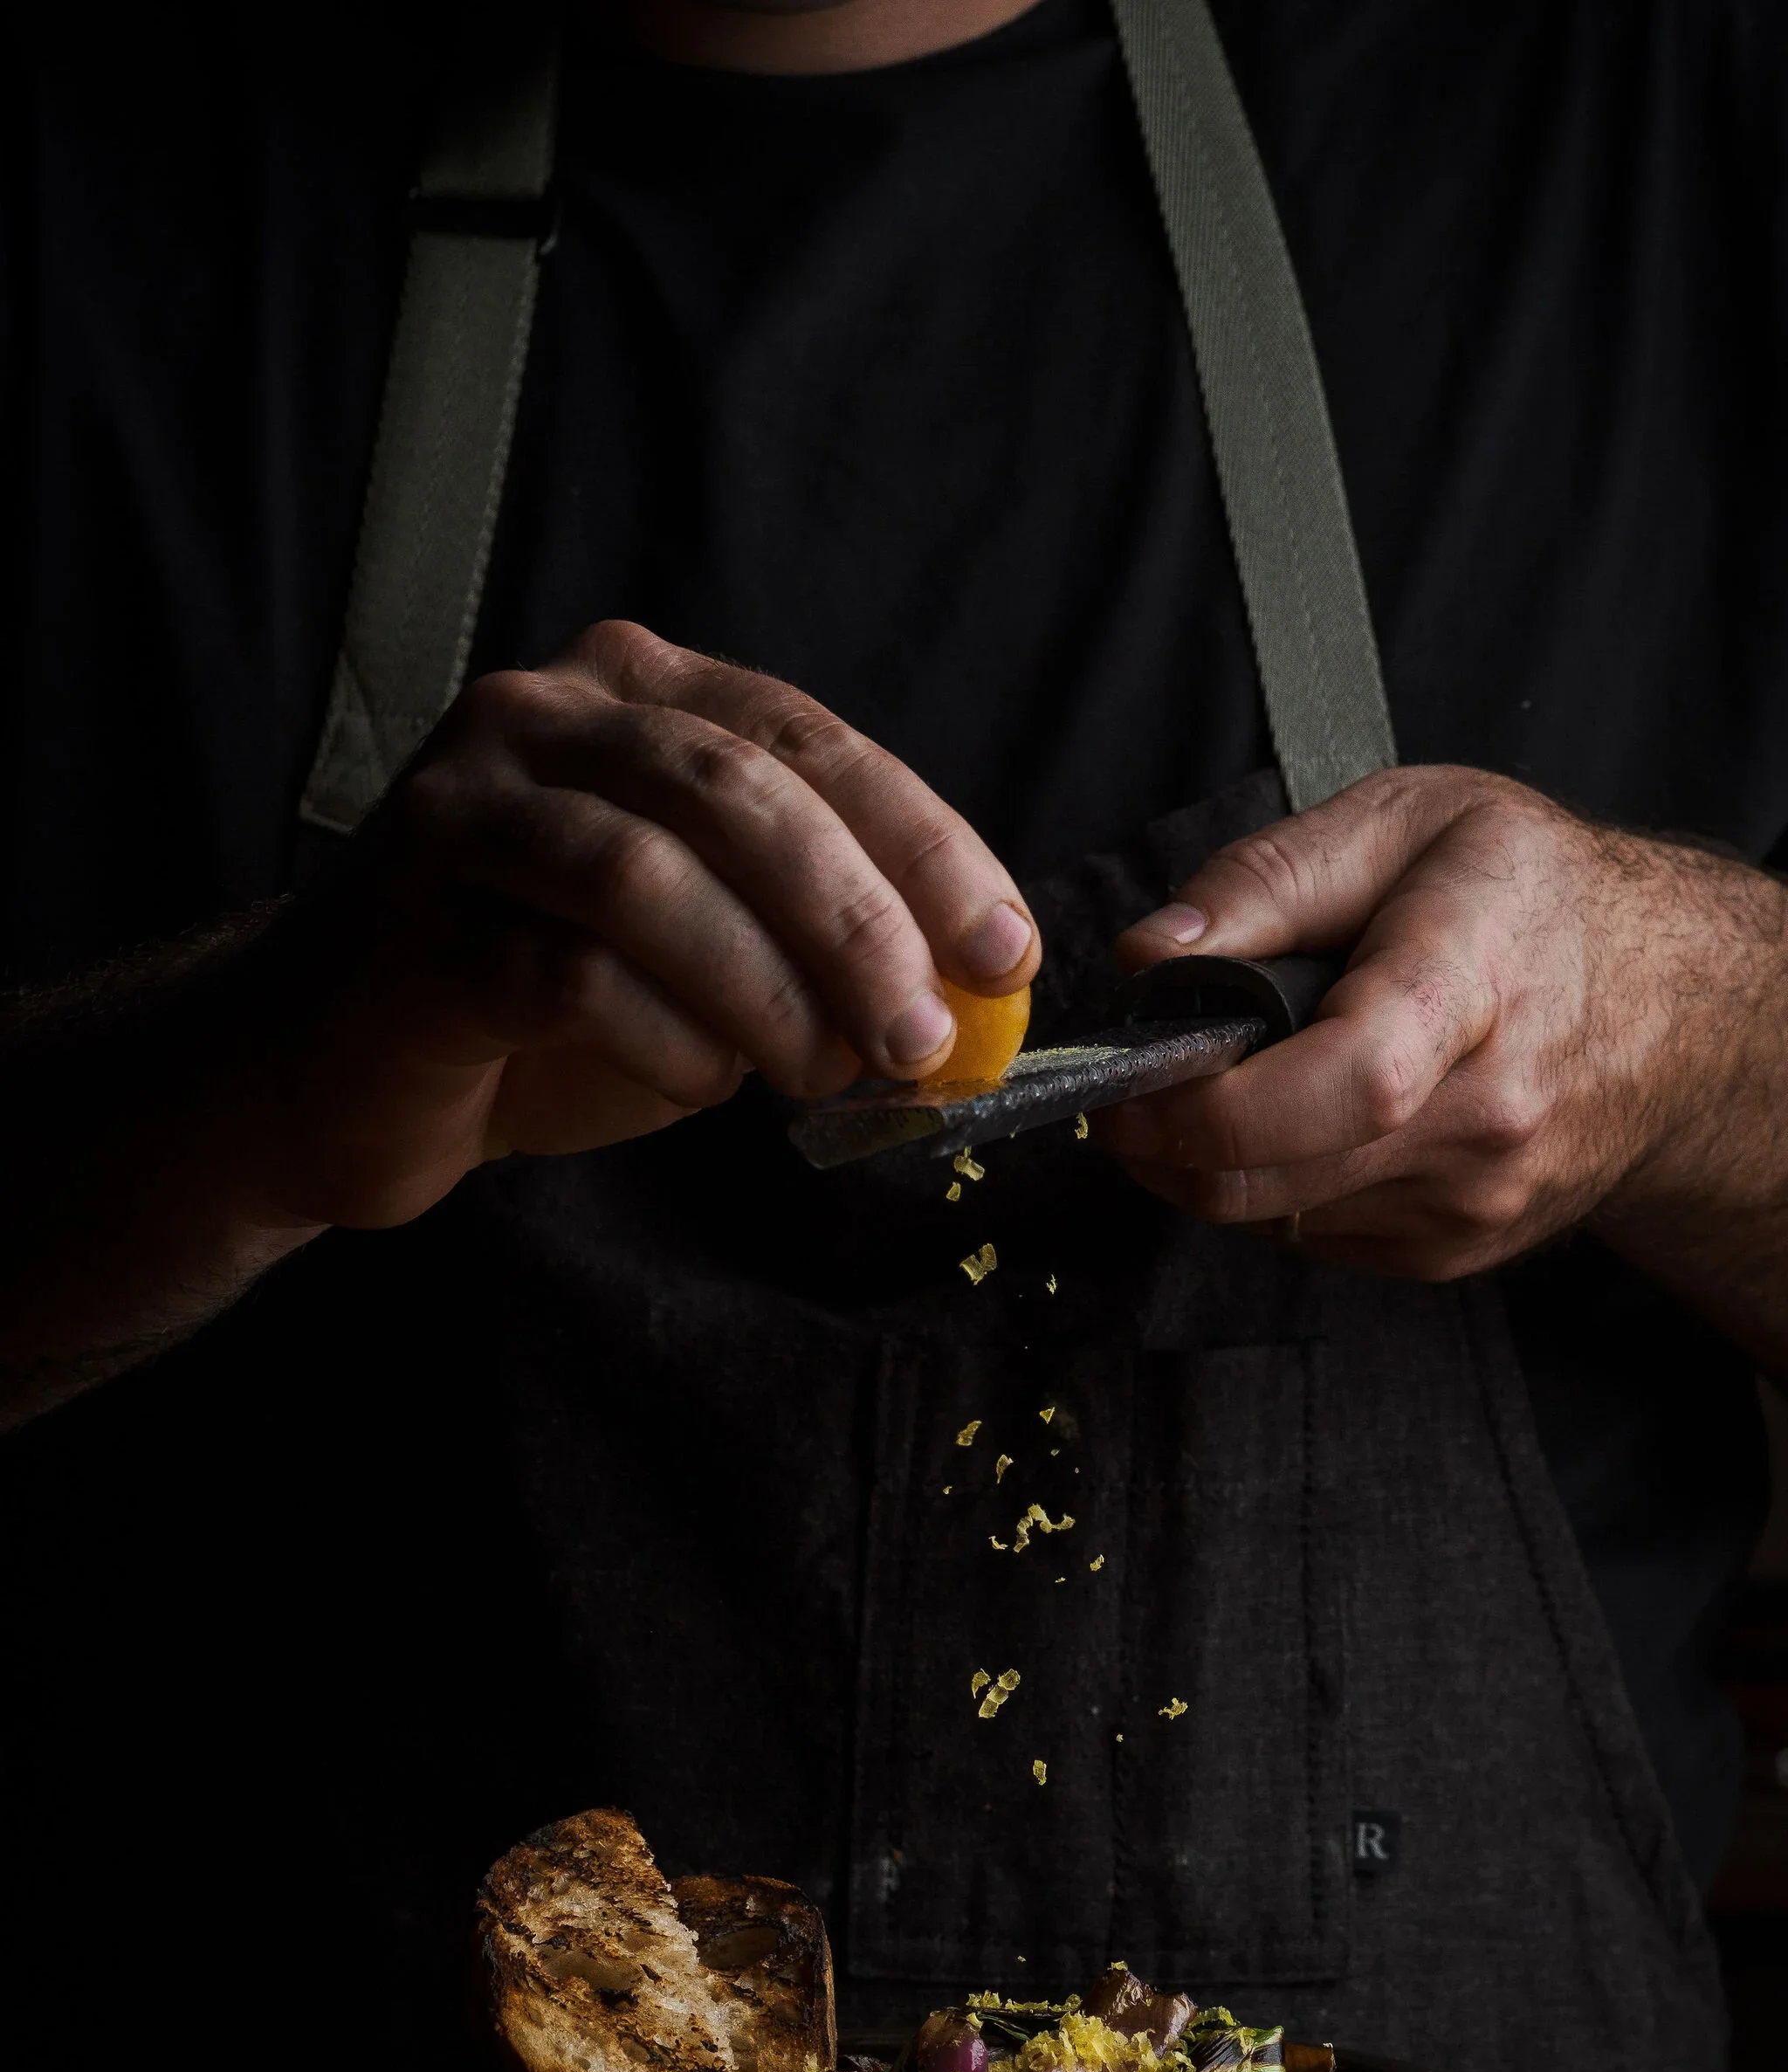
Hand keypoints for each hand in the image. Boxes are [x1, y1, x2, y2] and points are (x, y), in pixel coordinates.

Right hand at [244, 621, 1037, 1226]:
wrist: (337, 1069)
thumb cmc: (548, 1001)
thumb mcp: (712, 944)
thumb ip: (820, 935)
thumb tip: (977, 992)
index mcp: (633, 690)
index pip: (808, 739)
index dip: (923, 846)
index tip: (1003, 951)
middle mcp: (538, 719)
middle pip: (735, 793)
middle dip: (855, 923)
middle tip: (922, 1037)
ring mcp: (461, 815)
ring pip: (646, 875)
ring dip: (765, 989)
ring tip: (822, 1075)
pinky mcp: (411, 931)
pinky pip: (565, 975)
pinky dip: (663, 1042)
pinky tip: (700, 1084)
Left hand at [1099, 765, 1787, 1280]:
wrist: (1676, 1009)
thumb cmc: (1532, 898)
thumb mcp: (1406, 820)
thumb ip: (1264, 881)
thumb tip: (1149, 957)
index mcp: (1474, 986)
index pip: (1343, 1082)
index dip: (1210, 1102)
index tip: (1138, 1077)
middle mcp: (1487, 1115)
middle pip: (1274, 1175)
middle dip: (1166, 1142)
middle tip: (1130, 1089)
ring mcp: (1475, 1197)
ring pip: (1275, 1215)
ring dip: (1217, 1164)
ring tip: (1228, 1082)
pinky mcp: (1456, 1249)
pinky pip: (1315, 1235)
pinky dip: (1280, 1185)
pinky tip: (1310, 1120)